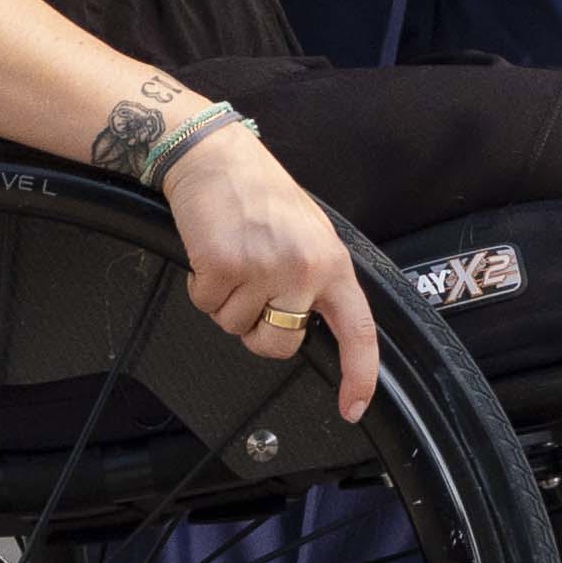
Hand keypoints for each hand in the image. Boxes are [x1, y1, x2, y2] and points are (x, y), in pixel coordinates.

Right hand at [164, 130, 378, 421]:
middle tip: (253, 289)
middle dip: (259, 331)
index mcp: (332, 262)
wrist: (215, 156)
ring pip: (235, 327)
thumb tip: (311, 323)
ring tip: (234, 257)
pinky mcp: (223, 266)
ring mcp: (263, 268)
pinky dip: (202, 286)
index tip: (353, 406)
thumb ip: (316, 280)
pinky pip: (206, 306)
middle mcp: (304, 268)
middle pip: (279, 345)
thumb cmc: (259, 194)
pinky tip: (212, 253)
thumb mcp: (308, 234)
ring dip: (226, 301)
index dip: (359, 374)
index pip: (358, 330)